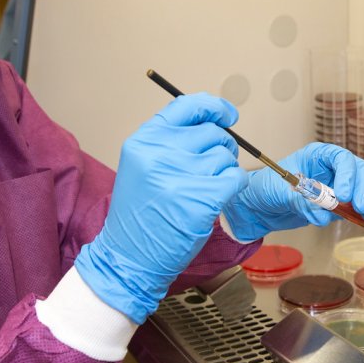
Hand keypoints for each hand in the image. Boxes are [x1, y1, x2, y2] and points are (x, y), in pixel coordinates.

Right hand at [75, 93, 248, 322]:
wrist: (128, 257)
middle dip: (222, 148)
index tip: (227, 115)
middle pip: (213, 132)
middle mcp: (160, 153)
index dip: (214, 107)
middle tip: (211, 169)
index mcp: (144, 140)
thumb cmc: (141, 214)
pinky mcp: (201, 199)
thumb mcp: (142, 166)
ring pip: (226, 156)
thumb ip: (170, 142)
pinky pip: (236, 178)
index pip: (187, 105)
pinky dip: (235, 186)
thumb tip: (215, 122)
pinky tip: (218, 199)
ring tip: (205, 190)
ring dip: (225, 171)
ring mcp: (181, 175)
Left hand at [221, 142, 363, 241]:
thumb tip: (323, 214)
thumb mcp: (279, 191)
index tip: (344, 195)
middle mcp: (331, 169)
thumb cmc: (263, 188)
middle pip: (358, 174)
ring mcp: (336, 188)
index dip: (348, 175)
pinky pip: (356, 212)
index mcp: (318, 155)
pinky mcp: (336, 208)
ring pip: (361, 193)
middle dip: (363, 191)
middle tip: (361, 209)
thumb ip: (302, 200)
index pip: (341, 159)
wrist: (255, 207)